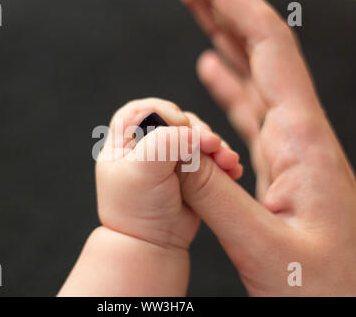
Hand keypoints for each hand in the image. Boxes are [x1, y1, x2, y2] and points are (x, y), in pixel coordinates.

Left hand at [97, 98, 240, 249]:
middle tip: (211, 146)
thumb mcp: (143, 170)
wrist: (154, 244)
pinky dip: (221, 159)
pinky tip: (231, 168)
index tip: (179, 126)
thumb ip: (164, 142)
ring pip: (195, 136)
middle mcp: (146, 146)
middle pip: (174, 121)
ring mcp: (169, 158)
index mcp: (124, 142)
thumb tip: (192, 133)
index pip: (141, 110)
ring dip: (215, 145)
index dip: (162, 112)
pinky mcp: (189, 170)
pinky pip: (208, 155)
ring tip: (227, 161)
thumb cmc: (137, 210)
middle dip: (197, 130)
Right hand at [180, 0, 355, 295]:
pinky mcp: (280, 168)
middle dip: (226, 14)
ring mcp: (290, 151)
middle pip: (261, 55)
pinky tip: (213, 73)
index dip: (238, 10)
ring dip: (226, 43)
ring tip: (201, 15)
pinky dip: (229, 86)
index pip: (270, 53)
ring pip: (254, 80)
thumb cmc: (330, 288)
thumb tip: (172, 147)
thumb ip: (213, 194)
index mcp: (303, 143)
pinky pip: (250, 114)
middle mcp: (299, 138)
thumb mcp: (264, 246)